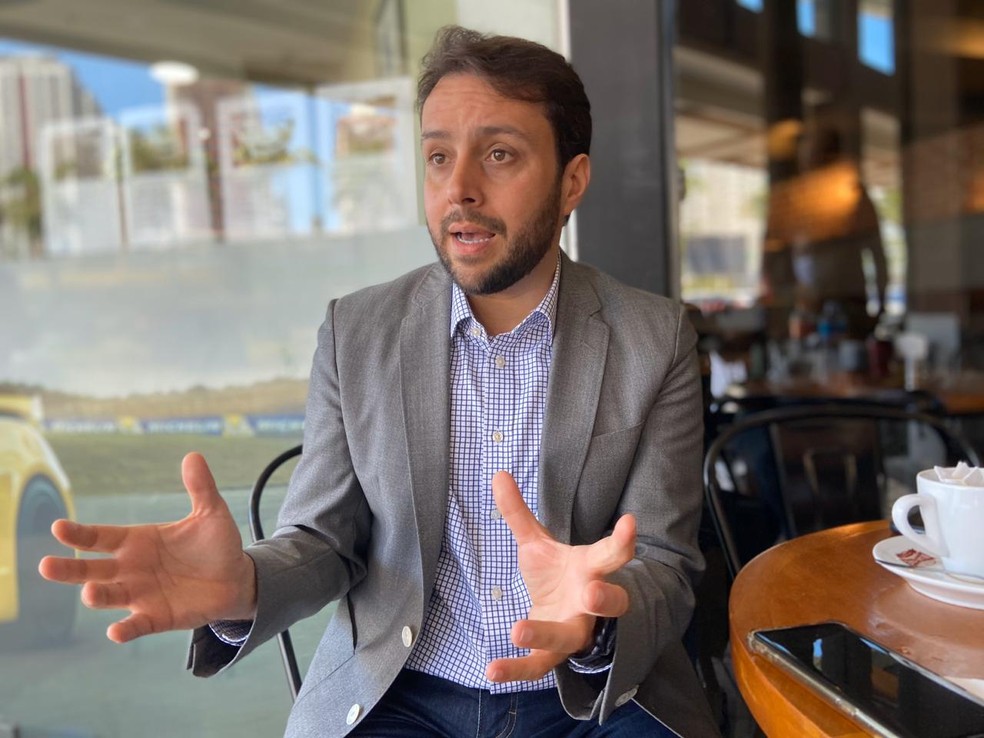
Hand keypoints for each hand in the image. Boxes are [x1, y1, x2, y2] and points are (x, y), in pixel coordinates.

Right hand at [38, 452, 255, 642]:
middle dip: (69, 569)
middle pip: (91, 569)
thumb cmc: (216, 544)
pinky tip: (116, 631)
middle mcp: (130, 568)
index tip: (58, 528)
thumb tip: (193, 455)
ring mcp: (141, 594)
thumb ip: (200, 488)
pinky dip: (125, 629)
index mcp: (136, 540)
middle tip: (45, 566)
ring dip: (97, 596)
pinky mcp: (157, 617)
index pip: (100, 537)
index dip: (79, 533)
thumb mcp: (210, 513)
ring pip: (109, 596)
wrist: (236, 578)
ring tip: (89, 593)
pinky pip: (136, 625)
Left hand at [486, 471, 634, 682]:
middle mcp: (589, 603)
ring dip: (545, 635)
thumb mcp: (537, 543)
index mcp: (591, 569)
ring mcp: (574, 631)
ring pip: (568, 639)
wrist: (560, 616)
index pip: (613, 554)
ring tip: (518, 629)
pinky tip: (491, 671)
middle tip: (593, 593)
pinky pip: (538, 666)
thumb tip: (497, 474)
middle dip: (606, 599)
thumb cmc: (556, 575)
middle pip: (610, 603)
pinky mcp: (553, 654)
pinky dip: (516, 670)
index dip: (623, 539)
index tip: (630, 521)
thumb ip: (518, 513)